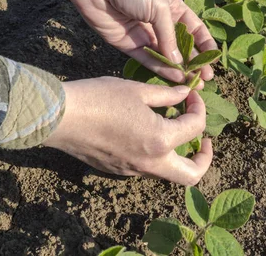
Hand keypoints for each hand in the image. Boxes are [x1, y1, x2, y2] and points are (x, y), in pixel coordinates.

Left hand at [12, 0, 217, 82]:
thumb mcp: (159, 6)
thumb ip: (170, 35)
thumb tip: (180, 61)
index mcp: (172, 7)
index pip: (194, 29)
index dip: (205, 44)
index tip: (214, 59)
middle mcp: (160, 22)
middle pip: (181, 46)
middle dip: (194, 62)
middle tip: (205, 78)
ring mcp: (144, 35)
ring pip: (165, 57)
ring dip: (179, 70)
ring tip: (192, 84)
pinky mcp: (128, 45)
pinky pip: (148, 60)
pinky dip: (161, 69)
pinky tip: (174, 77)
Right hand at [43, 77, 212, 184]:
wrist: (59, 117)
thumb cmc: (99, 98)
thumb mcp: (137, 90)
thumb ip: (167, 95)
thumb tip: (185, 93)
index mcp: (160, 141)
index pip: (195, 128)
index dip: (199, 108)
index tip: (190, 95)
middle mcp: (150, 163)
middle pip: (191, 175)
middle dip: (205, 159)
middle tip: (203, 139)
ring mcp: (132, 170)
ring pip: (167, 172)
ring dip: (178, 154)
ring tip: (172, 128)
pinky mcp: (116, 170)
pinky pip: (145, 167)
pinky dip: (155, 153)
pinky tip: (145, 131)